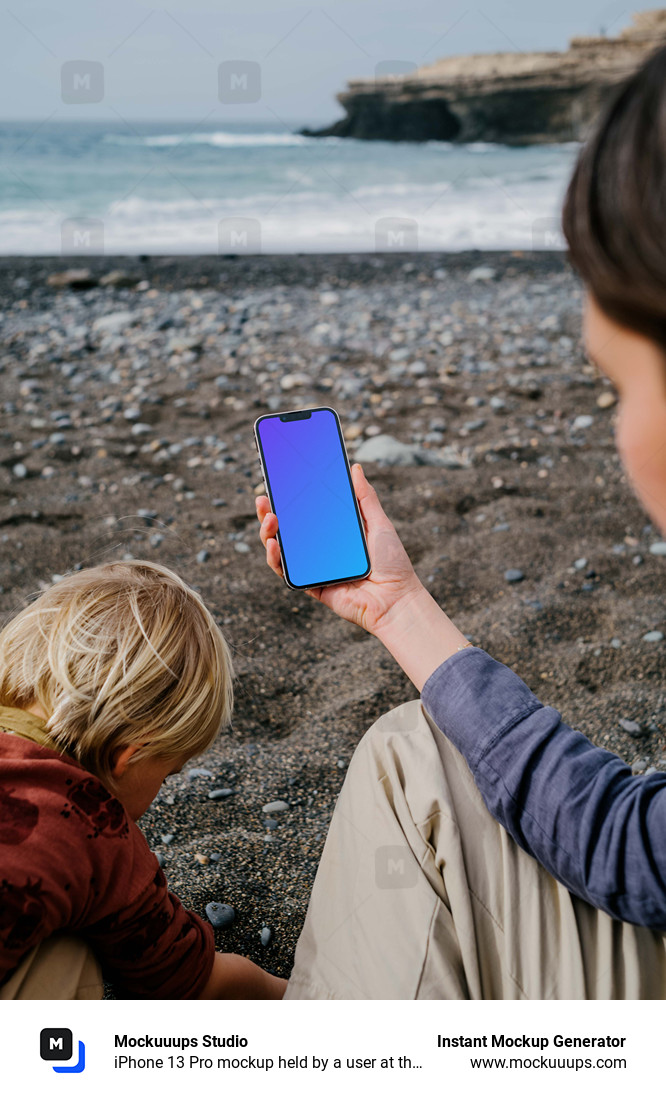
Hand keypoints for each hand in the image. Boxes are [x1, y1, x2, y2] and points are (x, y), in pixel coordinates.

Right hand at [255, 463, 423, 635]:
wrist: (395, 598)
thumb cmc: (392, 563)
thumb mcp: (379, 523)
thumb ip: (365, 498)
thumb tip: (355, 468)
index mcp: (334, 533)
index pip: (305, 512)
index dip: (288, 498)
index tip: (276, 481)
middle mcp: (320, 549)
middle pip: (287, 529)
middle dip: (269, 513)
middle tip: (263, 498)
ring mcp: (313, 567)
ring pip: (281, 549)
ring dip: (268, 533)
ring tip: (269, 517)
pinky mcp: (310, 585)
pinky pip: (286, 572)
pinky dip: (276, 558)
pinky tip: (274, 544)